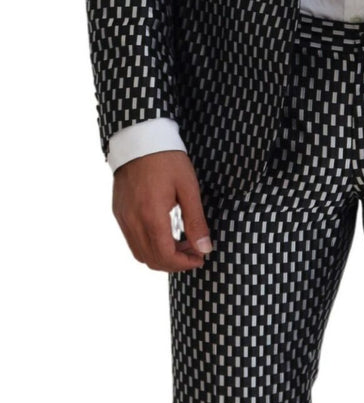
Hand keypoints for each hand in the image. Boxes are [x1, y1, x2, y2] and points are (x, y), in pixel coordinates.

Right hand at [112, 151, 213, 272]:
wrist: (139, 138)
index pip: (165, 256)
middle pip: (151, 260)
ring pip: (139, 254)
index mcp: (151, 216)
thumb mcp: (188, 188)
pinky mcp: (119, 212)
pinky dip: (149, 246)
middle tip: (194, 252)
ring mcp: (123, 218)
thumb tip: (205, 248)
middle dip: (175, 263)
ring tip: (181, 243)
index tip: (200, 258)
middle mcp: (132, 221)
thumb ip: (196, 221)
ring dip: (161, 256)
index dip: (184, 264)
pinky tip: (165, 234)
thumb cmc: (167, 159)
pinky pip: (132, 241)